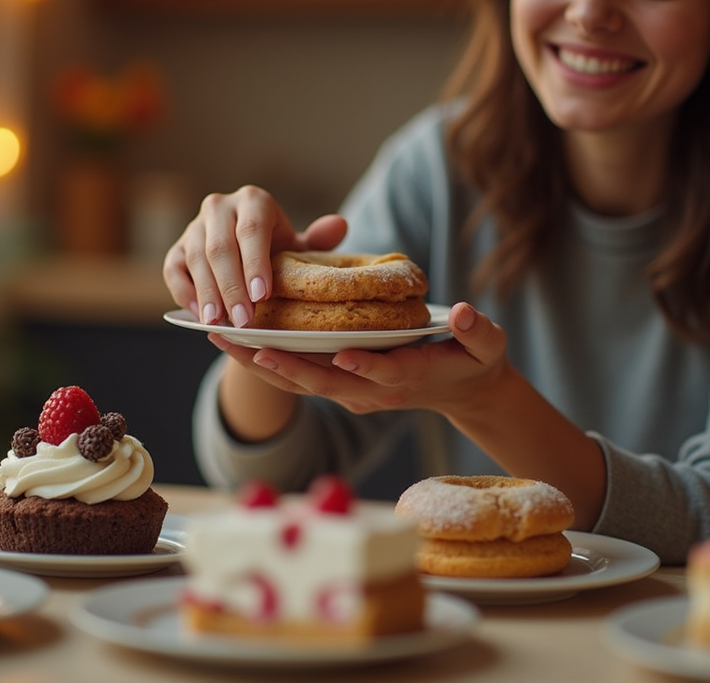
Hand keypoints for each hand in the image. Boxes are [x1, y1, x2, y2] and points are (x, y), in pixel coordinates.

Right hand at [163, 185, 347, 327]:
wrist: (249, 259)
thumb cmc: (279, 253)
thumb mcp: (299, 248)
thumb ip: (318, 241)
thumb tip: (339, 225)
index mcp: (253, 201)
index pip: (252, 230)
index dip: (255, 263)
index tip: (262, 295)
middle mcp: (220, 206)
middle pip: (221, 247)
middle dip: (231, 286)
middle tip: (243, 320)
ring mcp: (194, 226)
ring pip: (196, 259)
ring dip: (207, 293)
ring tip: (219, 323)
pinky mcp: (176, 248)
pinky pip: (174, 270)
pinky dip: (186, 293)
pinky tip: (201, 316)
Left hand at [210, 303, 512, 418]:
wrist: (463, 392)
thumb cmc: (475, 362)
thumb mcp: (488, 346)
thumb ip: (478, 331)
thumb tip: (466, 314)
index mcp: (407, 378)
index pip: (379, 373)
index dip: (358, 364)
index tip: (334, 352)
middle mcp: (372, 392)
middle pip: (321, 382)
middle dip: (282, 366)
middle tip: (244, 345)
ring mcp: (353, 394)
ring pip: (300, 384)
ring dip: (260, 364)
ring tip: (221, 340)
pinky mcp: (340, 388)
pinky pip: (298, 378)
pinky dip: (267, 362)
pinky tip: (236, 342)